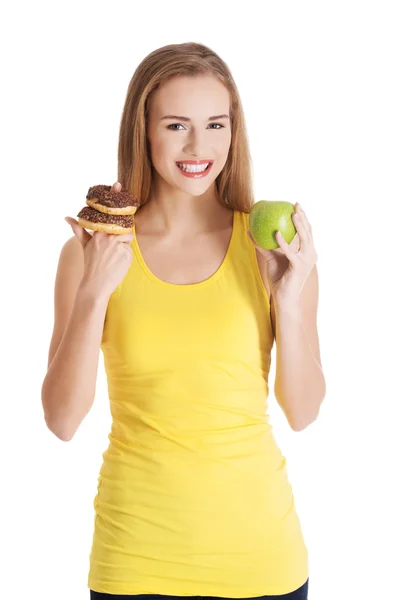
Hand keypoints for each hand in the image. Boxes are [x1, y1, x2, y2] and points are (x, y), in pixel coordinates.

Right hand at [64, 182, 133, 297]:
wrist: (95, 285)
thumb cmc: (90, 264)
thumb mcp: (84, 246)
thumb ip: (79, 230)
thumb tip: (67, 218)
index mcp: (98, 232)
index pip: (110, 214)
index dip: (114, 198)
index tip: (117, 184)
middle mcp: (107, 237)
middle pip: (122, 227)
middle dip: (119, 235)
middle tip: (112, 246)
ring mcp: (117, 246)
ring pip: (127, 239)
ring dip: (122, 247)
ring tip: (111, 258)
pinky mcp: (126, 255)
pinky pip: (129, 250)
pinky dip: (125, 256)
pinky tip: (117, 264)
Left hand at [247, 203, 317, 302]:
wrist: (284, 297)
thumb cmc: (279, 278)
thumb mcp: (272, 258)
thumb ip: (264, 246)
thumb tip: (250, 232)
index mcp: (307, 252)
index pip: (307, 232)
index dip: (303, 218)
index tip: (295, 205)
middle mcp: (310, 255)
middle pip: (308, 232)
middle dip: (303, 216)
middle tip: (295, 204)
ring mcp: (307, 261)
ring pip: (304, 239)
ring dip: (299, 225)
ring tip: (292, 214)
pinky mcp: (299, 267)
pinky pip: (290, 251)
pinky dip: (283, 242)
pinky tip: (276, 233)